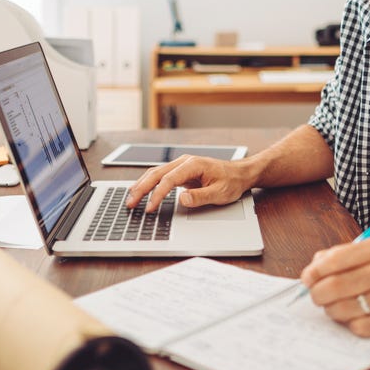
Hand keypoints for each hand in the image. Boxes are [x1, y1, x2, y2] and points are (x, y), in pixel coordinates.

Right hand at [125, 154, 256, 211]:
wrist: (239, 173)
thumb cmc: (231, 182)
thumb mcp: (220, 193)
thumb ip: (201, 196)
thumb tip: (181, 199)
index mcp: (193, 165)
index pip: (169, 180)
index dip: (157, 194)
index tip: (150, 207)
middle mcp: (184, 162)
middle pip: (156, 173)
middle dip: (141, 188)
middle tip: (130, 203)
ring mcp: (181, 165)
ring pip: (155, 173)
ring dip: (141, 185)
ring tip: (130, 199)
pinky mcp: (180, 171)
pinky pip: (160, 176)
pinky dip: (148, 183)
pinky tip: (139, 190)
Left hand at [300, 237, 369, 336]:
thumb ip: (346, 254)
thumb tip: (314, 266)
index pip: (338, 259)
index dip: (315, 271)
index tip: (308, 278)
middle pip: (338, 285)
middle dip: (318, 293)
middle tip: (316, 296)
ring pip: (346, 308)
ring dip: (332, 310)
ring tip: (334, 307)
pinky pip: (362, 327)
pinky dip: (352, 324)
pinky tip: (356, 317)